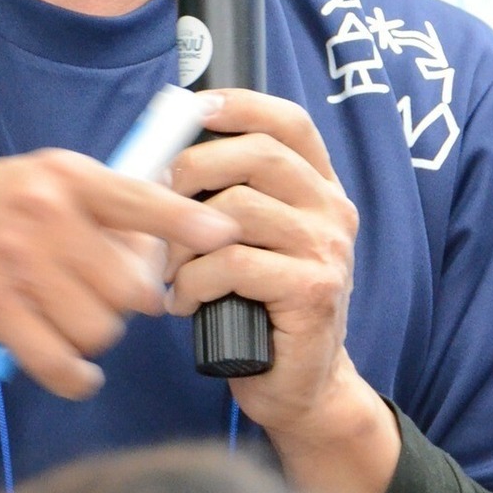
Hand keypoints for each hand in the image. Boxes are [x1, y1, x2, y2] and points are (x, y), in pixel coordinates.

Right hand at [0, 149, 237, 400]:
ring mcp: (17, 264)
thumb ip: (103, 205)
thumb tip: (167, 246)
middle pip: (129, 285)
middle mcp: (44, 215)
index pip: (141, 199)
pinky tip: (78, 369)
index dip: (187, 223)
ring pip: (100, 328)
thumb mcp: (47, 180)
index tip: (225, 235)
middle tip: (113, 295)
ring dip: (99, 336)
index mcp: (66, 177)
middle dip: (133, 301)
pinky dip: (76, 376)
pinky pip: (60, 363)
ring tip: (78, 318)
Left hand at [165, 90, 399, 492]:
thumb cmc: (258, 305)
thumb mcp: (248, 239)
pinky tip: (184, 300)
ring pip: (237, 211)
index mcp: (318, 188)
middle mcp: (331, 211)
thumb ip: (226, 193)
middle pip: (259, 155)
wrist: (299, 387)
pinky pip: (233, 263)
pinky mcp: (312, 290)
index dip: (243, 105)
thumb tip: (164, 149)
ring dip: (184, 240)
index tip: (196, 107)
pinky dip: (194, 280)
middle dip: (194, 168)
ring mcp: (327, 249)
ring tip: (170, 269)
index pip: (290, 123)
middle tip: (160, 200)